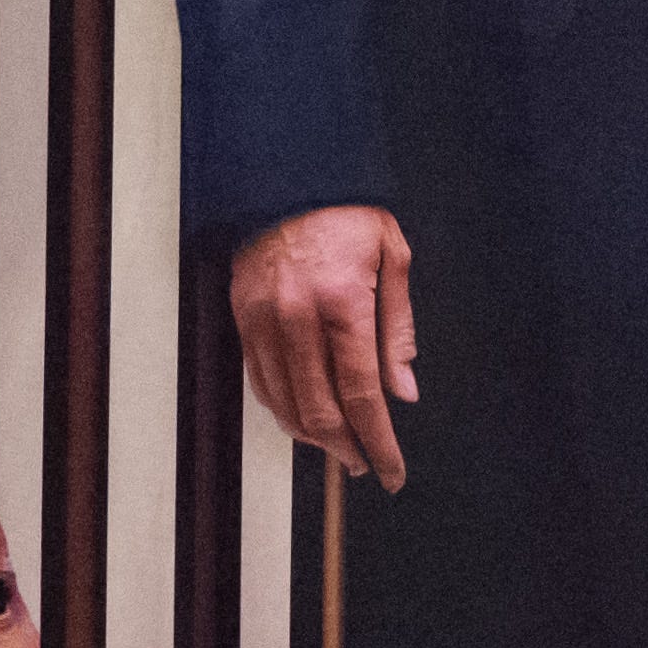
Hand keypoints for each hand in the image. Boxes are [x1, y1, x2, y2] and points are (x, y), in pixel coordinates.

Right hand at [225, 204, 415, 496]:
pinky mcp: (242, 319)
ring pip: (285, 404)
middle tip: (368, 464)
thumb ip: (398, 330)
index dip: (379, 441)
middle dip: (348, 448)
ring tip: (341, 447)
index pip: (362, 393)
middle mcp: (298, 317)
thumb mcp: (393, 258)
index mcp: (343, 302)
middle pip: (320, 410)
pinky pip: (261, 382)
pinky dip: (283, 410)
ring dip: (314, 437)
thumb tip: (404, 391)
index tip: (392, 469)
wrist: (286, 178)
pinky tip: (304, 419)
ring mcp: (263, 321)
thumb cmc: (346, 214)